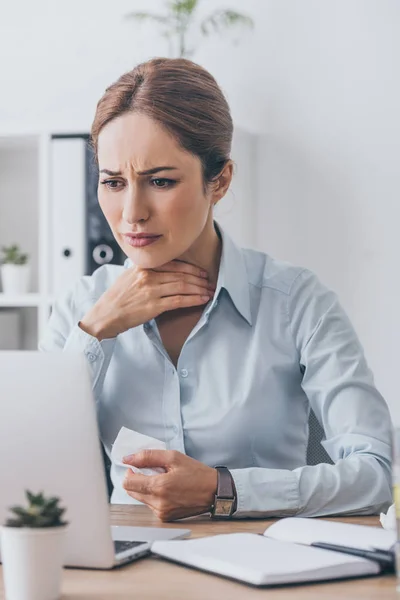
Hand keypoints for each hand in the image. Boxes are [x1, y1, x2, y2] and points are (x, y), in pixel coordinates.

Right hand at [79, 261, 214, 339]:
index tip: (201, 272)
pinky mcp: (153, 306)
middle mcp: (148, 276)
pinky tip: (202, 300)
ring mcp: (151, 291)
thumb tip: (163, 269)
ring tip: (209, 291)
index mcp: (142, 267)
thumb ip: (145, 271)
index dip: (190, 268)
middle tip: (210, 282)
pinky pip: (179, 300)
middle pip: (180, 274)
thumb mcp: (128, 277)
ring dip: (199, 289)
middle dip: (199, 278)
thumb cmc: (116, 299)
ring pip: (183, 286)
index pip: (173, 263)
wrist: (105, 316)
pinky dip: (194, 299)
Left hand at [122, 450, 217, 521]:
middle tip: (152, 471)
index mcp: (159, 486)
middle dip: (137, 479)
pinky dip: (154, 495)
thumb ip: (148, 456)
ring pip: (140, 498)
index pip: (128, 483)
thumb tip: (128, 458)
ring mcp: (161, 512)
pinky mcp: (165, 517)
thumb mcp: (173, 457)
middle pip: (131, 492)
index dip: (129, 472)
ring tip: (163, 479)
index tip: (135, 466)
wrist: (214, 491)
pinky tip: (167, 489)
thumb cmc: (197, 473)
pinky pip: (150, 505)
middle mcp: (158, 502)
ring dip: (146, 487)